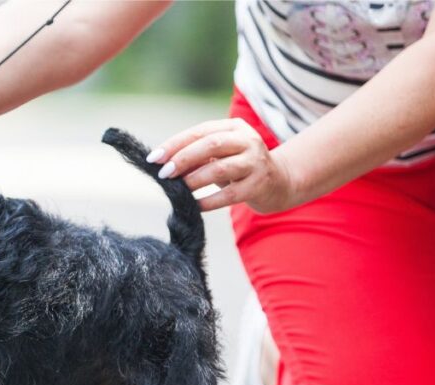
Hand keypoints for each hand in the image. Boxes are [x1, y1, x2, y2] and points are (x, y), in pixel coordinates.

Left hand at [146, 118, 298, 212]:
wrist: (280, 181)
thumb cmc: (239, 167)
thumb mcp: (220, 156)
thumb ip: (197, 156)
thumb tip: (164, 165)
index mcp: (234, 127)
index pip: (200, 131)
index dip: (175, 144)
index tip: (154, 158)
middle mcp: (247, 140)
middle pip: (211, 145)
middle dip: (183, 159)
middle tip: (164, 174)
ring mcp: (256, 162)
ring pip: (220, 169)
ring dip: (194, 180)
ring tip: (178, 190)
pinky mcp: (260, 185)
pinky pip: (229, 195)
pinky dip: (209, 201)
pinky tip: (195, 206)